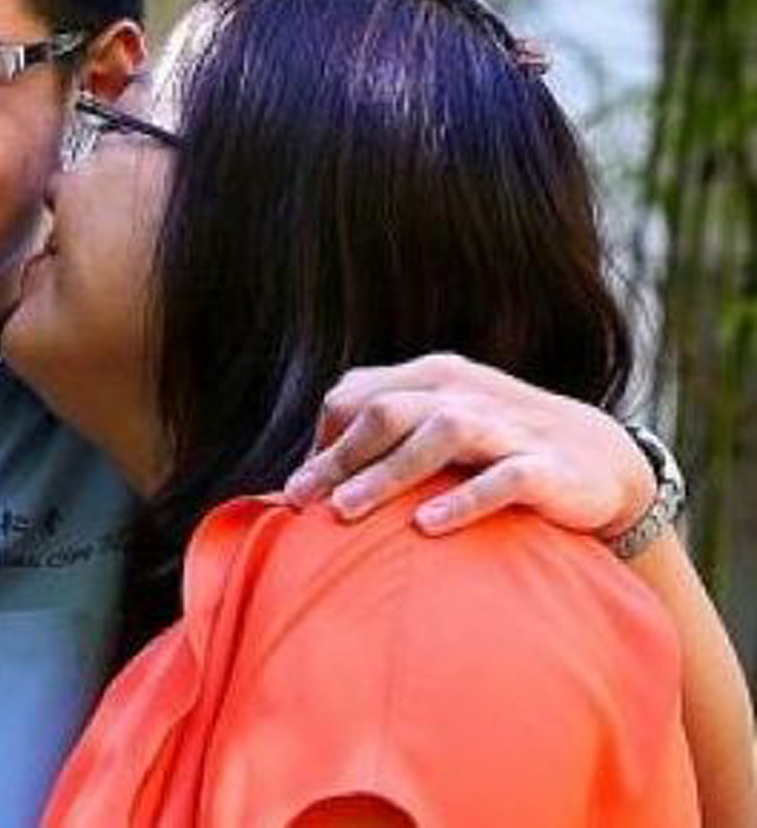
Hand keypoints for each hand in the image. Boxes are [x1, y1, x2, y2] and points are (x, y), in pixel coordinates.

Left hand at [283, 353, 653, 537]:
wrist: (605, 460)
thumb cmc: (500, 447)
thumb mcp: (441, 424)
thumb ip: (385, 436)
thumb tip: (309, 477)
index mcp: (434, 378)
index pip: (357, 396)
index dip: (324, 441)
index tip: (299, 489)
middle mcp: (466, 394)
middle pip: (388, 411)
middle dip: (340, 457)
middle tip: (302, 501)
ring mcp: (508, 427)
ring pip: (440, 435)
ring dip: (388, 474)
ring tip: (345, 511)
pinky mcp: (547, 467)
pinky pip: (504, 479)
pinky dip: (463, 500)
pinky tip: (425, 526)